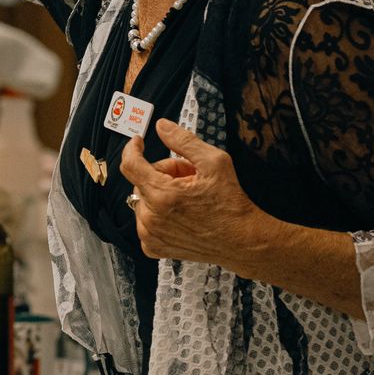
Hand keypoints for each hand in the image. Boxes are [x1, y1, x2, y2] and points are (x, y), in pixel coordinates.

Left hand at [120, 119, 271, 267]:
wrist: (242, 241)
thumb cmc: (231, 204)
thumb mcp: (214, 161)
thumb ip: (183, 140)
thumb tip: (161, 127)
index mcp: (163, 195)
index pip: (130, 165)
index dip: (133, 148)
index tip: (139, 143)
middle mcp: (152, 218)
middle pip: (142, 180)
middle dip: (163, 174)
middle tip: (189, 178)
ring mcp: (151, 235)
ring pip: (143, 199)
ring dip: (160, 193)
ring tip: (187, 197)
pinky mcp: (154, 247)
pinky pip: (145, 219)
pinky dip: (159, 213)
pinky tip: (180, 214)